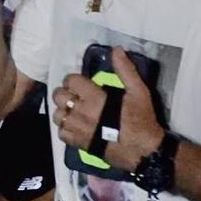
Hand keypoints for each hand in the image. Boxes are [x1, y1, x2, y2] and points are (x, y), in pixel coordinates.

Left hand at [53, 49, 164, 170]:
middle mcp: (82, 112)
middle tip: (75, 96)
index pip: (71, 81)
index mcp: (95, 97)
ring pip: (57, 115)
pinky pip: (61, 134)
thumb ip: (126, 70)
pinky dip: (65, 129)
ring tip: (74, 111)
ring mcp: (79, 129)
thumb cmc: (142, 120)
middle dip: (65, 93)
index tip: (80, 84)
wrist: (143, 151)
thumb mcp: (138, 91)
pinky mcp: (79, 143)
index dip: (73, 80)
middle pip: (59, 96)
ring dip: (64, 111)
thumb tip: (117, 49)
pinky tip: (75, 126)